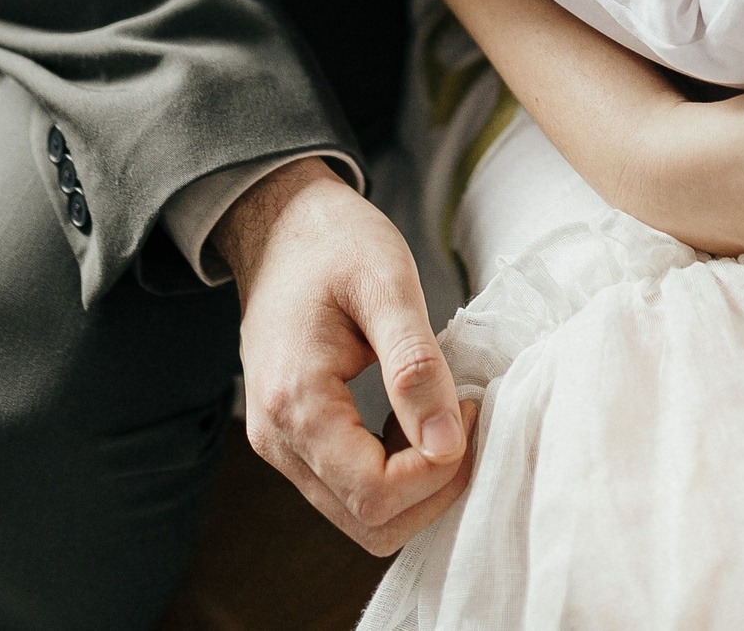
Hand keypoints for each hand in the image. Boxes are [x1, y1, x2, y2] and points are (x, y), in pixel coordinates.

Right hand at [213, 157, 477, 554]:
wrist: (278, 222)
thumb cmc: (333, 242)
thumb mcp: (386, 284)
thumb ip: (416, 366)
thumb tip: (446, 443)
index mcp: (296, 402)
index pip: (375, 494)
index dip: (437, 471)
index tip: (466, 409)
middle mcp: (277, 440)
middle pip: (369, 522)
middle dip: (433, 489)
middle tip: (462, 421)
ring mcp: (280, 445)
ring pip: (360, 516)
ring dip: (416, 486)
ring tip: (440, 418)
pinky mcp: (292, 440)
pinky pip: (349, 489)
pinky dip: (394, 474)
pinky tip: (412, 421)